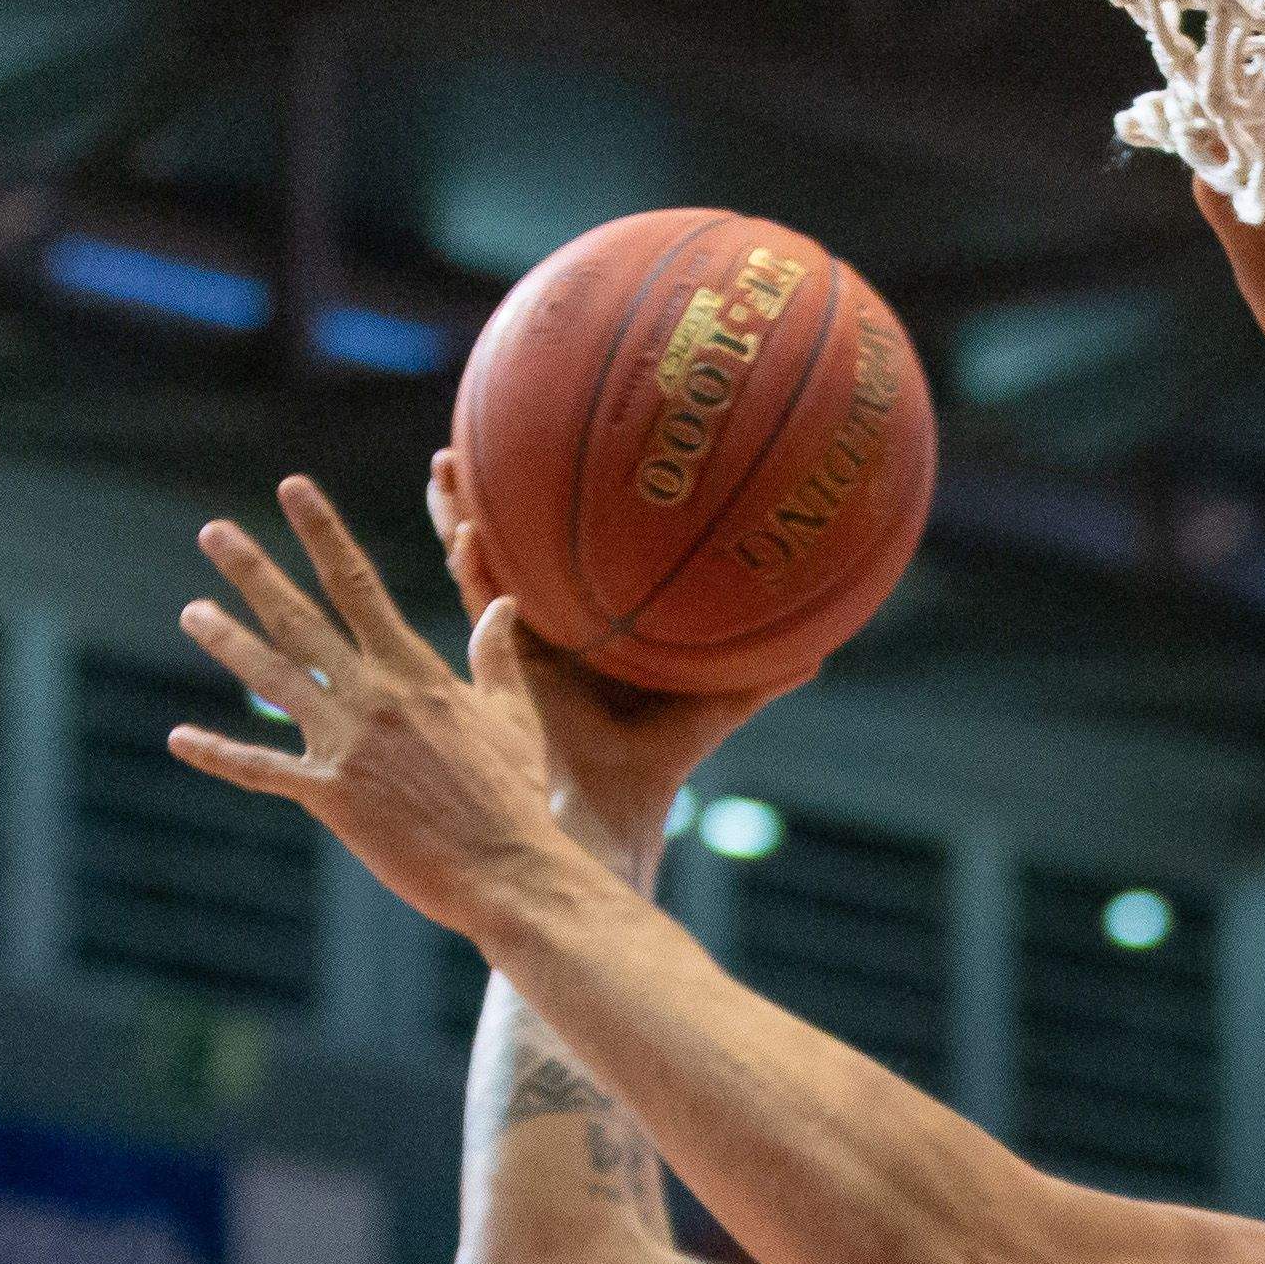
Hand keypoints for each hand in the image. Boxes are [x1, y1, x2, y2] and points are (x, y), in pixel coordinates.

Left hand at [172, 477, 585, 939]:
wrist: (509, 871)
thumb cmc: (515, 798)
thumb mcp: (512, 719)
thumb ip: (495, 660)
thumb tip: (501, 605)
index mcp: (416, 672)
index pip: (358, 584)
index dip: (321, 532)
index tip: (292, 488)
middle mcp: (374, 696)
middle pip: (301, 618)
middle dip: (253, 571)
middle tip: (213, 531)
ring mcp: (349, 744)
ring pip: (273, 678)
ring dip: (227, 641)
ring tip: (191, 611)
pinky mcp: (331, 795)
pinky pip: (262, 770)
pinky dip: (219, 754)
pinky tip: (180, 739)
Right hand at [424, 450, 788, 866]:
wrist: (618, 817)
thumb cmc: (658, 769)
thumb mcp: (711, 706)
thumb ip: (757, 678)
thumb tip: (820, 653)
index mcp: (572, 633)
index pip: (545, 559)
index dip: (533, 514)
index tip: (535, 457)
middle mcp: (534, 637)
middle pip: (496, 553)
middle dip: (475, 500)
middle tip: (459, 446)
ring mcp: (509, 656)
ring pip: (474, 574)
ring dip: (457, 521)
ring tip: (445, 468)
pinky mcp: (498, 684)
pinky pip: (482, 622)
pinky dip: (477, 580)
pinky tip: (473, 542)